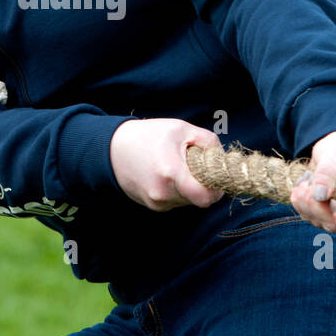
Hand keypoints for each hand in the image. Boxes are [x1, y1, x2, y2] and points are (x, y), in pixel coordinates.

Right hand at [109, 118, 225, 211]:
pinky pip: (176, 201)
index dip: (217, 189)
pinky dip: (177, 190)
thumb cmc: (148, 136)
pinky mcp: (152, 206)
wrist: (112, 150)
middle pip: (199, 199)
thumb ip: (208, 141)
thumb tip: (223, 159)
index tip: (215, 175)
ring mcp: (156, 203)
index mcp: (171, 173)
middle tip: (195, 165)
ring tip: (176, 167)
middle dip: (203, 184)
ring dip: (189, 187)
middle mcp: (163, 193)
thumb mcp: (181, 129)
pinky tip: (166, 174)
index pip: (206, 198)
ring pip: (188, 201)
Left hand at [289, 130, 335, 231]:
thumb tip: (319, 197)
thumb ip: (327, 174)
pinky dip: (299, 196)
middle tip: (312, 177)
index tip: (328, 195)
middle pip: (330, 224)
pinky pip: (304, 213)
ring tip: (312, 175)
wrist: (334, 149)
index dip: (335, 213)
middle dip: (314, 201)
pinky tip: (307, 181)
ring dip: (305, 196)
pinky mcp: (322, 215)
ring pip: (314, 219)